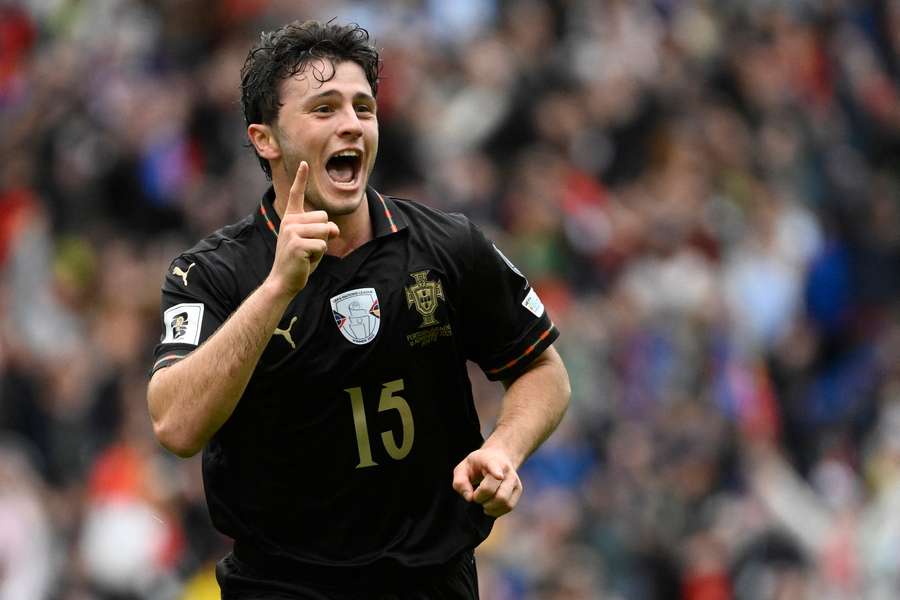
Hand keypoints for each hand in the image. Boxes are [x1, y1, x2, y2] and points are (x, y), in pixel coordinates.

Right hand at [268, 161, 339, 296]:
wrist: (284, 281)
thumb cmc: (300, 262)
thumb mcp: (314, 242)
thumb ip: (324, 230)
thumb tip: (333, 228)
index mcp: (291, 218)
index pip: (296, 194)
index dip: (301, 178)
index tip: (304, 163)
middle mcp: (289, 221)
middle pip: (324, 217)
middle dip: (324, 234)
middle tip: (309, 248)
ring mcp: (291, 232)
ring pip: (325, 230)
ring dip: (322, 246)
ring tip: (308, 254)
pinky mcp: (297, 244)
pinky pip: (322, 244)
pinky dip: (319, 255)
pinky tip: (306, 260)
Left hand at [452, 446, 522, 516]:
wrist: (496, 458)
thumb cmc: (476, 465)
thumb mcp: (462, 468)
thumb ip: (460, 482)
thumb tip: (469, 498)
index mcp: (490, 460)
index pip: (494, 466)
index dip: (496, 471)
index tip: (499, 476)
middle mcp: (506, 470)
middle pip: (496, 492)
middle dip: (482, 499)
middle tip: (475, 496)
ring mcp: (514, 480)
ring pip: (504, 501)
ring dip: (490, 507)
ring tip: (483, 501)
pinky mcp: (518, 490)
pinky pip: (509, 506)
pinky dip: (497, 511)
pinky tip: (489, 505)